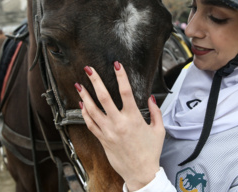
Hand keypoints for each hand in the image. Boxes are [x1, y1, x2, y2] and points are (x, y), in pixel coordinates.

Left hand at [76, 62, 164, 190]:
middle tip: (89, 69)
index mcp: (134, 118)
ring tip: (79, 85)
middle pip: (103, 97)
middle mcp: (118, 123)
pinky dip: (85, 113)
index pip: (126, 91)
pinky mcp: (103, 139)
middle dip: (95, 80)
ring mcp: (108, 131)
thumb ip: (155, 112)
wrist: (141, 172)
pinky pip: (90, 124)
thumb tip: (151, 98)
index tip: (117, 65)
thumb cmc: (150, 152)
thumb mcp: (159, 130)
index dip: (121, 76)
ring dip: (85, 96)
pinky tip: (82, 105)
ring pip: (92, 110)